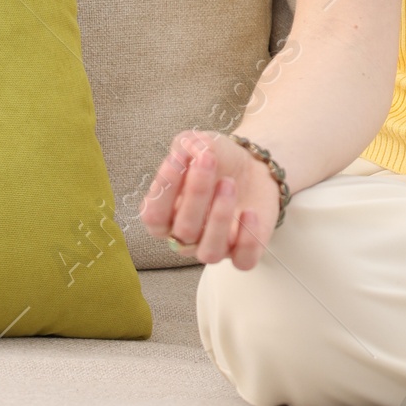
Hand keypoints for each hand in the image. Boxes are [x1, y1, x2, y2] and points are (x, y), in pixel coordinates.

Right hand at [140, 131, 280, 270]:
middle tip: (209, 161)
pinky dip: (247, 240)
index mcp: (166, 215)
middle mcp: (186, 237)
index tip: (180, 158)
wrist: (253, 166)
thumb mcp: (199, 144)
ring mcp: (215, 246)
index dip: (163, 190)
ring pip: (209, 252)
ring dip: (219, 218)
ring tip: (229, 184)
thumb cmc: (217, 160)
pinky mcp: (243, 252)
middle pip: (183, 231)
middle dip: (196, 193)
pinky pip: (243, 261)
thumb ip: (187, 145)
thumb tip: (187, 153)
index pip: (153, 217)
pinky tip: (250, 212)